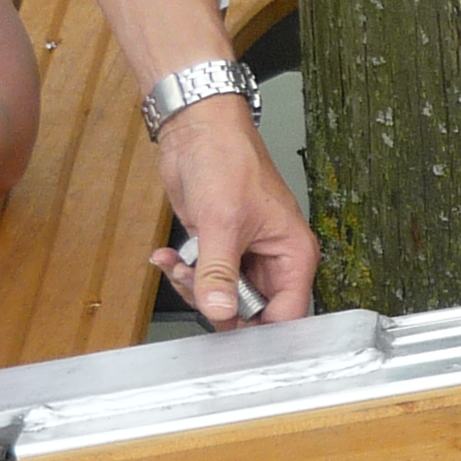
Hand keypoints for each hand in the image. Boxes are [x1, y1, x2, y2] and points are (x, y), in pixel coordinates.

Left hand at [148, 94, 319, 328]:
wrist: (197, 130)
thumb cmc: (228, 158)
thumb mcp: (222, 221)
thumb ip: (219, 272)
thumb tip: (220, 310)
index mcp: (293, 254)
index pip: (288, 314)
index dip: (260, 329)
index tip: (229, 330)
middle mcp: (273, 259)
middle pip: (252, 311)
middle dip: (217, 304)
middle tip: (196, 286)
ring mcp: (245, 255)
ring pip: (223, 298)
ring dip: (194, 287)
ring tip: (179, 264)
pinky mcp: (219, 248)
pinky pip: (204, 278)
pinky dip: (182, 272)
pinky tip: (168, 256)